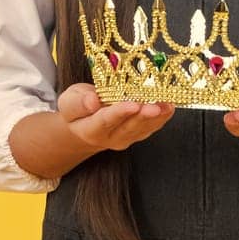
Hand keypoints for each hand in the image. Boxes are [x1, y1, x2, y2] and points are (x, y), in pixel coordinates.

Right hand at [58, 83, 176, 150]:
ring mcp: (126, 138)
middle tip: (155, 106)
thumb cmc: (77, 108)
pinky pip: (151, 127)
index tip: (132, 104)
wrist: (84, 124)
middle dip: (143, 116)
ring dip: (157, 117)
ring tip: (167, 104)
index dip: (120, 112)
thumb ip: (78, 103)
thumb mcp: (69, 101)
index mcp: (90, 129)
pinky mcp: (137, 135)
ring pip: (143, 128)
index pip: (105, 121)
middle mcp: (110, 138)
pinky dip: (162, 117)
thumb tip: (92, 101)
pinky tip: (169, 106)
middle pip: (129, 127)